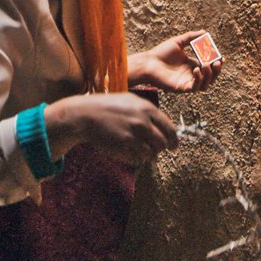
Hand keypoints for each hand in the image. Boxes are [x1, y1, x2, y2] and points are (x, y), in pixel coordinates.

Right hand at [43, 91, 178, 166]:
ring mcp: (133, 135)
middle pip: (162, 143)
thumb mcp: (131, 101)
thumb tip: (163, 125)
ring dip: (147, 155)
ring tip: (137, 149)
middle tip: (155, 151)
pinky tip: (128, 152)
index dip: (174, 140)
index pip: (169, 128)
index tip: (174, 147)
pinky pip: (137, 159)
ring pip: (150, 153)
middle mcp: (143, 121)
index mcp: (147, 108)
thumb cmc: (108, 107)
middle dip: (160, 149)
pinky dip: (136, 159)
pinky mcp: (123, 147)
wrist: (86, 114)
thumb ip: (147, 112)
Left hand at [127, 32, 223, 93]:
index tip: (222, 57)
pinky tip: (196, 70)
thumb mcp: (178, 42)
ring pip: (205, 85)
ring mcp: (187, 82)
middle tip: (217, 62)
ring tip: (206, 65)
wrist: (148, 62)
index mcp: (192, 65)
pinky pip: (194, 87)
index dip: (217, 64)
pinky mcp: (181, 88)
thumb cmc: (161, 53)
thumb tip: (205, 32)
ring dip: (209, 76)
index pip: (209, 67)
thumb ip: (191, 37)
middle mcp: (191, 75)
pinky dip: (198, 80)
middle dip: (216, 71)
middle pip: (210, 78)